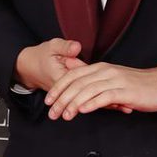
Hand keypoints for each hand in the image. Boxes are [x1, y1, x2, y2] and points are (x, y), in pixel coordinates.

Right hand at [14, 39, 132, 111]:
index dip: (102, 89)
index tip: (116, 93)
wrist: (30, 66)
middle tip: (124, 107)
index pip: (85, 85)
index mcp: (65, 77)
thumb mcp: (51, 47)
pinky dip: (102, 102)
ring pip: (91, 101)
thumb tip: (77, 47)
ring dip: (108, 105)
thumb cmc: (41, 56)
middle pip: (91, 97)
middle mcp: (70, 89)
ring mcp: (73, 93)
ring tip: (126, 108)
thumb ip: (64, 47)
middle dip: (108, 102)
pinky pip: (89, 99)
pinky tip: (118, 105)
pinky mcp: (75, 93)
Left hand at [44, 62, 156, 119]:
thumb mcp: (113, 80)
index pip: (73, 76)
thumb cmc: (138, 86)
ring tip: (64, 116)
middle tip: (52, 113)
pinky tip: (82, 111)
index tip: (48, 101)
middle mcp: (106, 72)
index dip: (58, 88)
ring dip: (73, 103)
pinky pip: (105, 97)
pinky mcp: (126, 91)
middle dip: (61, 99)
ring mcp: (116, 81)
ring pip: (88, 90)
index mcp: (101, 68)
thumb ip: (95, 82)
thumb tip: (77, 84)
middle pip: (77, 83)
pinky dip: (92, 104)